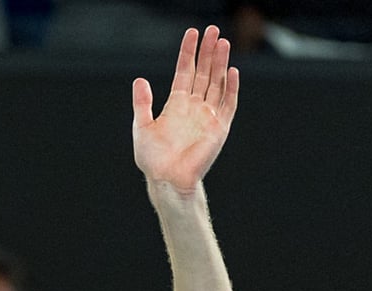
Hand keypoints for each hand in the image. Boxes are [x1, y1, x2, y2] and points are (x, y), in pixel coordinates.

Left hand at [132, 26, 238, 192]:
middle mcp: (194, 106)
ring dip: (220, 63)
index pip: (185, 71)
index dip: (188, 52)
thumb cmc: (153, 158)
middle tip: (213, 29)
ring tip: (222, 42)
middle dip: (208, 51)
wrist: (167, 179)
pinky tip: (231, 71)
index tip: (192, 33)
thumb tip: (139, 80)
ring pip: (217, 83)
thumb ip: (142, 103)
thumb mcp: (142, 126)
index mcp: (176, 104)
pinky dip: (231, 88)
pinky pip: (228, 104)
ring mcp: (208, 115)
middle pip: (204, 72)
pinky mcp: (219, 127)